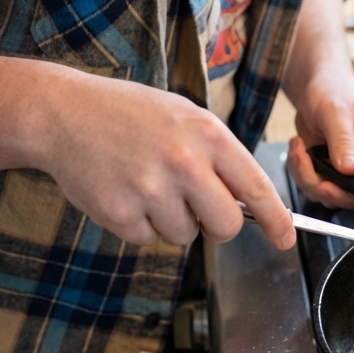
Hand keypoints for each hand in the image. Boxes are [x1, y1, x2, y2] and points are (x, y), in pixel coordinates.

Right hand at [0, 56, 294, 249]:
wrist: (66, 113)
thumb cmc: (131, 114)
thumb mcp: (185, 116)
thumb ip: (218, 155)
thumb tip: (249, 201)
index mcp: (207, 135)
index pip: (255, 187)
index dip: (276, 219)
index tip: (287, 239)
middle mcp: (184, 163)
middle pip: (226, 225)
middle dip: (218, 225)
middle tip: (199, 209)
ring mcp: (151, 190)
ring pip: (185, 235)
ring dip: (173, 220)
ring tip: (149, 184)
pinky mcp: (120, 213)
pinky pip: (149, 239)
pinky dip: (141, 224)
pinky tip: (126, 191)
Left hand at [286, 69, 353, 207]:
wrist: (315, 83)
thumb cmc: (333, 89)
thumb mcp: (337, 113)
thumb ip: (344, 142)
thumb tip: (351, 170)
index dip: (351, 194)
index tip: (326, 184)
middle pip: (347, 196)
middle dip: (319, 183)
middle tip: (302, 158)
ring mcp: (344, 167)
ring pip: (326, 193)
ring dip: (305, 176)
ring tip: (298, 147)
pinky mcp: (326, 167)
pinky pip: (312, 183)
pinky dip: (299, 170)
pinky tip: (297, 148)